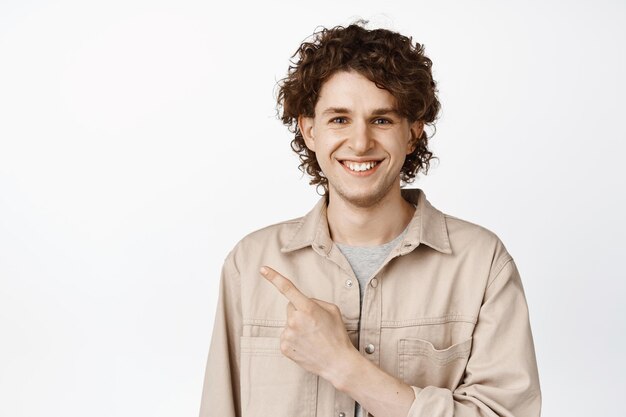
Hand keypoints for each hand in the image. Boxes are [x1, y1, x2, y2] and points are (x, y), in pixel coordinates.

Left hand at [259, 265, 356, 380]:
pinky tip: (306, 345)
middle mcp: (295, 320)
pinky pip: (286, 336)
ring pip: (289, 323)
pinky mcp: (284, 347)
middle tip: (314, 324)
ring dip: (297, 327)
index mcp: (307, 308)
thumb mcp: (333, 310)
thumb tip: (303, 302)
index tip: (262, 269)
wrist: (337, 362)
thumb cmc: (337, 335)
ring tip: (312, 337)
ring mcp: (288, 334)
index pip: (287, 288)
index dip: (273, 277)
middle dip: (300, 312)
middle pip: (291, 307)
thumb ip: (315, 301)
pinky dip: (294, 339)